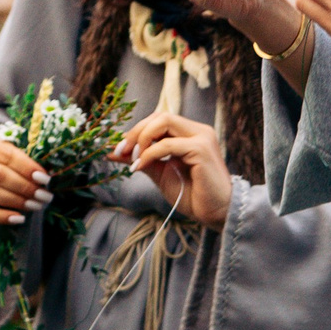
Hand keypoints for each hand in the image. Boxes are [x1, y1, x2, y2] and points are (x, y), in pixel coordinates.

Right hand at [0, 130, 49, 228]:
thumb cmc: (2, 151)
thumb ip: (26, 155)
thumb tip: (48, 174)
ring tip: (36, 205)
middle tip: (44, 196)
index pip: (6, 154)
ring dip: (17, 202)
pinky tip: (19, 218)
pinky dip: (2, 216)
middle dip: (25, 187)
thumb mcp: (11, 145)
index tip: (45, 179)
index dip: (27, 168)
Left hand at [115, 111, 233, 227]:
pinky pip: (167, 144)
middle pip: (160, 116)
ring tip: (133, 159)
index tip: (119, 149)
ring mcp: (202, 138)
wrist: (216, 213)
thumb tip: (113, 152)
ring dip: (142, 138)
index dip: (137, 130)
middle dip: (136, 131)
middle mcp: (198, 131)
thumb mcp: (160, 173)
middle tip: (121, 150)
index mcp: (190, 134)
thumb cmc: (193, 195)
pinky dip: (149, 153)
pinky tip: (141, 166)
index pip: (159, 119)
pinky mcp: (201, 149)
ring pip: (164, 122)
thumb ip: (140, 160)